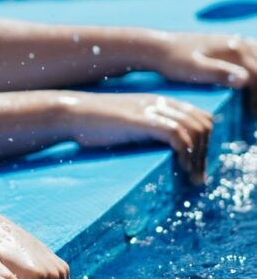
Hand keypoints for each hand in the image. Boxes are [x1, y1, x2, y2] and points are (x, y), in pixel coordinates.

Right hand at [61, 92, 213, 183]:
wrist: (71, 113)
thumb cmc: (92, 123)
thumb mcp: (127, 123)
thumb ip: (145, 129)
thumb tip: (159, 151)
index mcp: (159, 101)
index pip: (200, 117)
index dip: (205, 142)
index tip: (196, 165)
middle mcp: (161, 103)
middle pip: (204, 124)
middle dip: (206, 152)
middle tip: (197, 177)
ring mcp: (152, 111)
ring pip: (195, 131)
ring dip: (198, 158)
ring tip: (191, 177)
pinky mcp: (143, 121)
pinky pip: (178, 136)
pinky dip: (185, 154)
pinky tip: (180, 168)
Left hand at [152, 33, 256, 106]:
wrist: (157, 47)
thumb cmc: (172, 61)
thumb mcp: (192, 70)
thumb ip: (217, 73)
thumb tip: (245, 79)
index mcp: (233, 50)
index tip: (251, 114)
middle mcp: (238, 43)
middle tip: (252, 111)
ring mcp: (235, 42)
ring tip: (252, 102)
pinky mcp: (230, 44)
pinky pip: (253, 55)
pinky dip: (254, 69)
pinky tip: (248, 85)